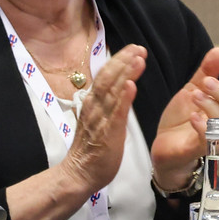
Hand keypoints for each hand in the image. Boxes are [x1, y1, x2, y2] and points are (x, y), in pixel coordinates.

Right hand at [58, 44, 145, 195]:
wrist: (80, 172)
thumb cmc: (92, 149)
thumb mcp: (98, 120)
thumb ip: (106, 104)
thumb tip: (115, 89)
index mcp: (93, 103)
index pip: (105, 76)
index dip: (119, 61)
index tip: (133, 49)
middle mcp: (94, 106)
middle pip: (108, 77)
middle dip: (123, 61)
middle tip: (138, 47)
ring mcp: (100, 118)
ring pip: (112, 90)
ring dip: (125, 72)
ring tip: (138, 58)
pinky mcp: (108, 131)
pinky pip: (116, 111)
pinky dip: (123, 97)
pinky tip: (131, 85)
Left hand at [151, 46, 218, 190]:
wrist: (164, 146)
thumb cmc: (181, 120)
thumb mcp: (192, 91)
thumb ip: (206, 72)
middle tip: (207, 81)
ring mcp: (213, 137)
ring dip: (210, 106)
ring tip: (195, 94)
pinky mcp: (199, 149)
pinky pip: (208, 140)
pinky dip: (202, 127)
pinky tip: (193, 117)